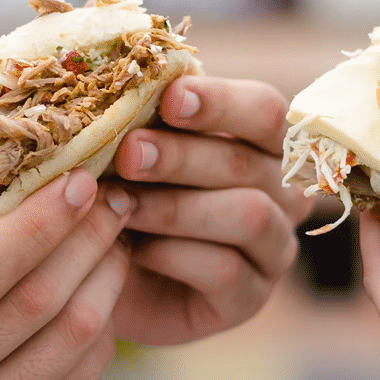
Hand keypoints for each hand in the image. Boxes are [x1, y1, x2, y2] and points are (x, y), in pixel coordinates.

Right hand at [0, 171, 133, 379]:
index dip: (39, 224)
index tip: (82, 180)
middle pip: (35, 301)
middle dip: (88, 239)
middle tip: (116, 200)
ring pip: (73, 334)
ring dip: (108, 275)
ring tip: (117, 239)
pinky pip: (87, 370)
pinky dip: (105, 322)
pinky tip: (102, 291)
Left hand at [112, 75, 313, 344]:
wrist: (99, 277)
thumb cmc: (122, 196)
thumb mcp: (130, 152)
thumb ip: (144, 119)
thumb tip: (127, 80)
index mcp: (260, 143)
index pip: (266, 110)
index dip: (221, 102)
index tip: (169, 98)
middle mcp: (280, 193)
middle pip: (248, 162)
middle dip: (183, 155)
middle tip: (128, 154)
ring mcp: (272, 249)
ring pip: (248, 215)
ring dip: (177, 207)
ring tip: (122, 204)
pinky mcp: (250, 299)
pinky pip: (227, 271)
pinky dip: (175, 255)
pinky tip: (135, 249)